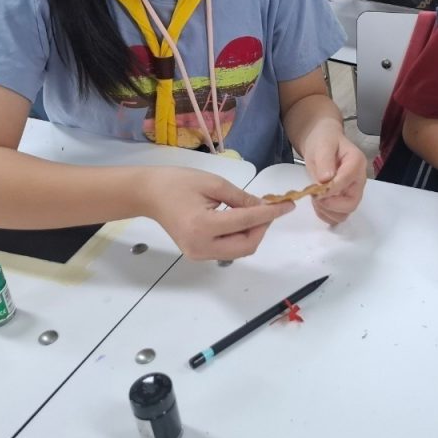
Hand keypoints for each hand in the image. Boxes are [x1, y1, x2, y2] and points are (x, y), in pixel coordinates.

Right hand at [145, 166, 294, 259]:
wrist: (149, 194)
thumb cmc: (178, 182)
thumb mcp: (214, 184)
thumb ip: (241, 198)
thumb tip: (265, 206)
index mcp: (203, 226)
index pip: (246, 222)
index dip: (270, 213)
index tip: (289, 205)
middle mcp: (201, 247)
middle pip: (246, 245)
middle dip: (262, 227)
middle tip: (270, 209)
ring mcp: (198, 254)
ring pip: (239, 250)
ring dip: (253, 233)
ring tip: (256, 212)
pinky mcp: (198, 254)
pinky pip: (228, 249)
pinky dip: (240, 236)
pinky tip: (241, 220)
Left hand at [303, 124, 366, 225]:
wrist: (321, 142)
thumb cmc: (323, 140)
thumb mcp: (322, 145)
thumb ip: (325, 161)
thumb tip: (326, 179)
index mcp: (356, 162)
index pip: (348, 180)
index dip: (332, 189)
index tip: (316, 190)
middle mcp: (358, 180)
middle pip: (351, 203)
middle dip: (331, 204)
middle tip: (315, 196)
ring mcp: (352, 192)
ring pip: (345, 213)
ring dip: (327, 211)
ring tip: (315, 198)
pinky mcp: (344, 200)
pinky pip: (338, 216)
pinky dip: (325, 214)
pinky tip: (318, 203)